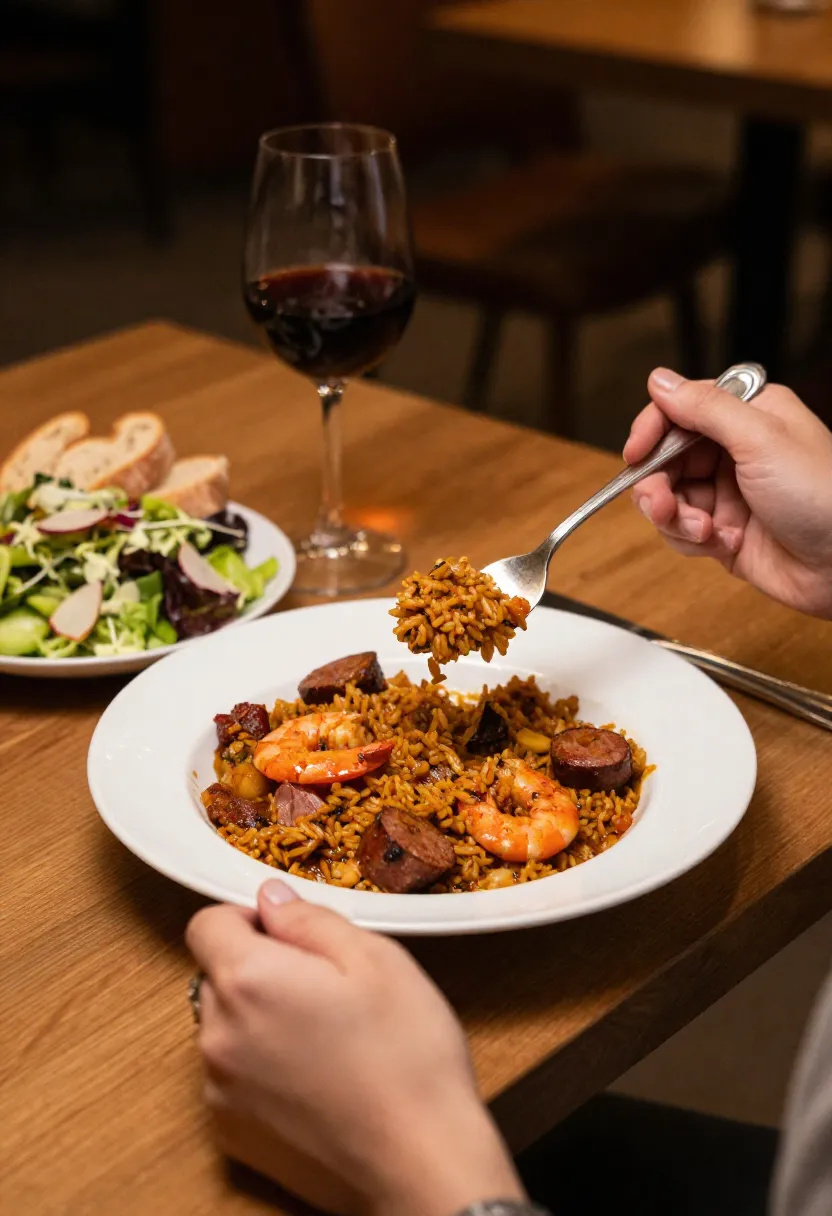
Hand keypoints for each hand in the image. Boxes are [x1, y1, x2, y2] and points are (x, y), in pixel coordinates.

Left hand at [186, 881, 523, 1215]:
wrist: (419, 1165)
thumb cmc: (406, 1060)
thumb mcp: (376, 959)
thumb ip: (309, 919)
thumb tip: (271, 900)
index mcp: (248, 981)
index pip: (207, 923)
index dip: (248, 918)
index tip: (289, 933)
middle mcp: (218, 1035)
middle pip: (216, 976)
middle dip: (260, 969)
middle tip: (326, 987)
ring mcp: (220, 1091)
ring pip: (226, 1027)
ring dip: (260, 1020)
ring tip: (328, 1038)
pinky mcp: (231, 1134)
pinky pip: (233, 1077)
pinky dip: (263, 1068)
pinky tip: (317, 1078)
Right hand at [623, 368, 831, 617]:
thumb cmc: (825, 497)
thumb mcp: (761, 440)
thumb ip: (705, 407)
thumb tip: (660, 380)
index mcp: (747, 416)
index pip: (679, 410)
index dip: (651, 431)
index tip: (636, 453)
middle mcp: (734, 451)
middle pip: (664, 459)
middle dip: (657, 485)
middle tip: (661, 505)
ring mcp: (727, 494)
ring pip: (667, 499)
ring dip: (675, 518)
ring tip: (703, 531)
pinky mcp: (723, 533)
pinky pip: (681, 532)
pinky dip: (692, 541)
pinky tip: (725, 544)